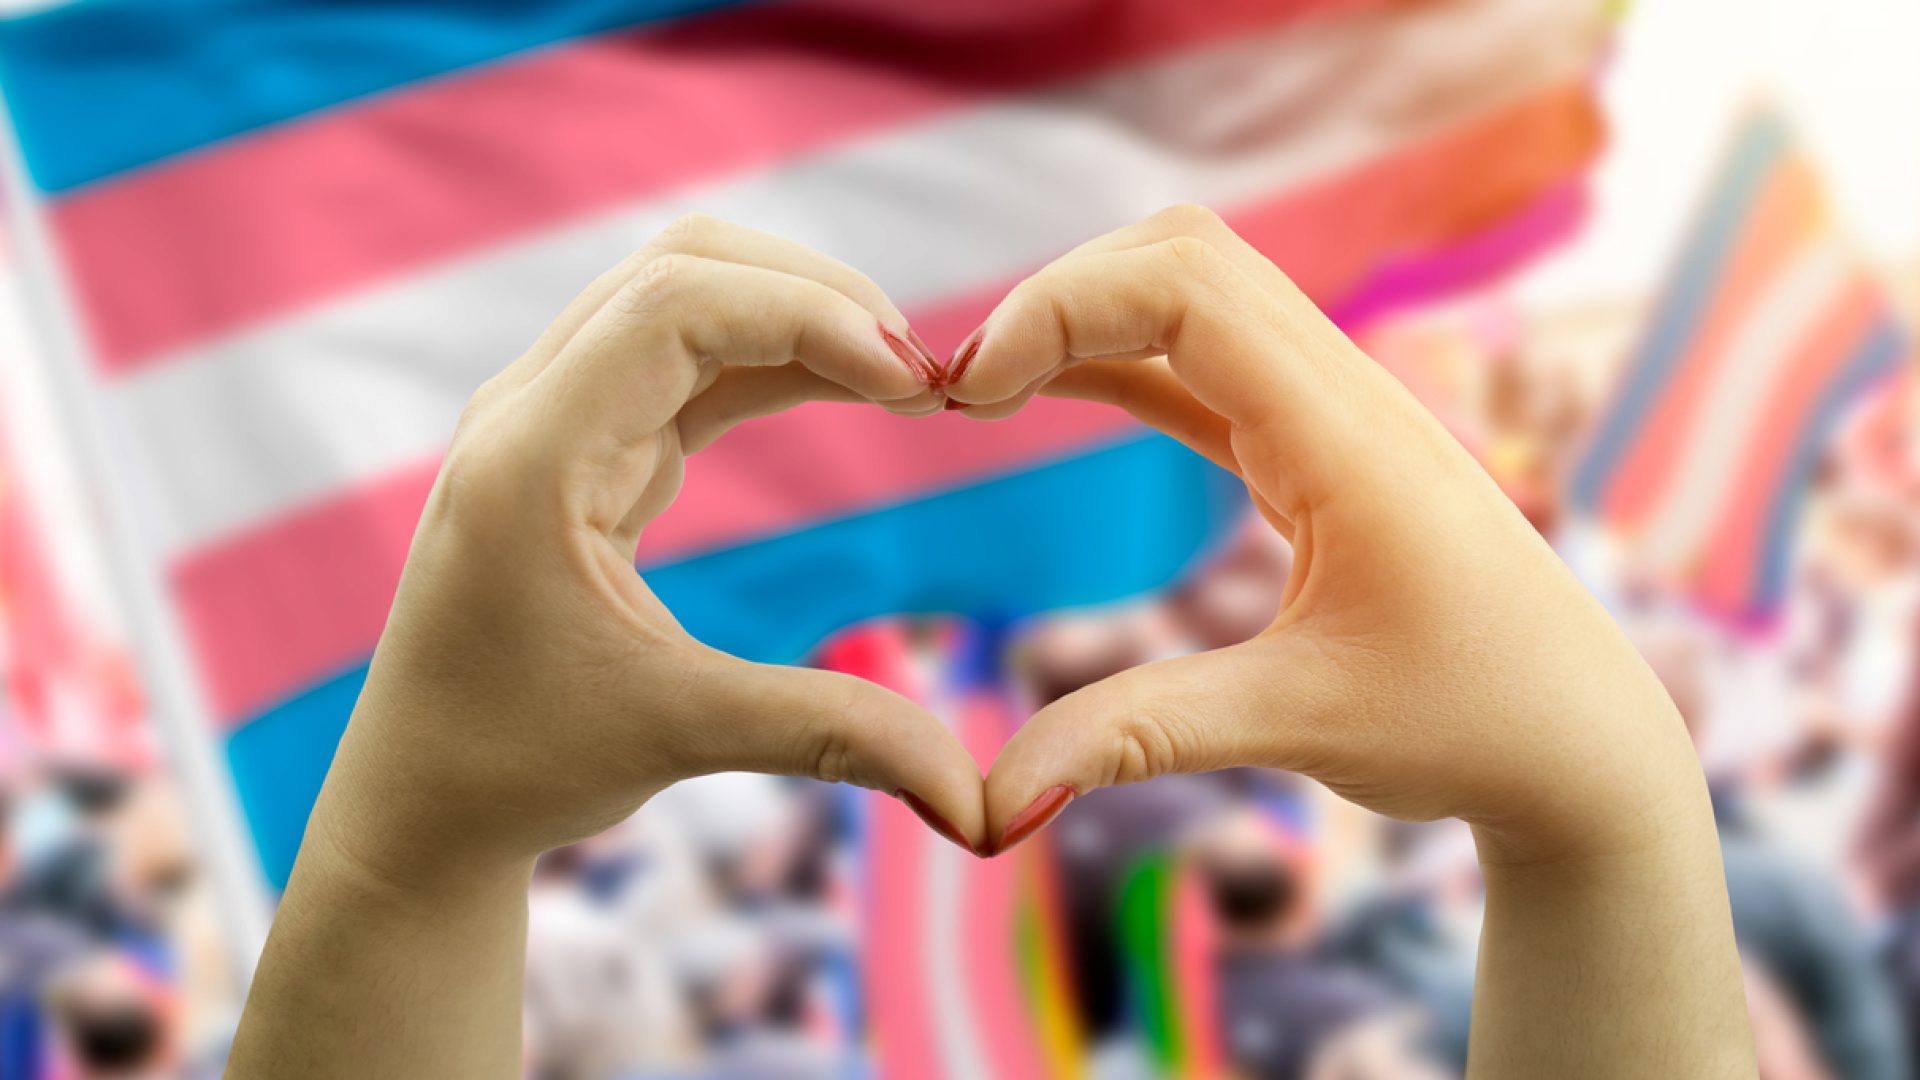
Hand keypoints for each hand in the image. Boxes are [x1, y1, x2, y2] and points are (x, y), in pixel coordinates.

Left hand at [315, 215, 987, 892]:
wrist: (419, 802)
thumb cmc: (519, 765)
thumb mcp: (682, 736)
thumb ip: (834, 734)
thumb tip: (978, 798)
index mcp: (532, 455)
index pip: (677, 305)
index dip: (810, 315)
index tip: (915, 383)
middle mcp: (531, 411)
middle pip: (684, 268)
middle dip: (816, 296)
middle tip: (924, 374)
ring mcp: (551, 419)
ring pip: (686, 299)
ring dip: (799, 319)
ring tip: (904, 382)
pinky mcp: (581, 446)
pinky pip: (685, 361)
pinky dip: (774, 360)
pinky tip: (851, 389)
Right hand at [948, 205, 1698, 864]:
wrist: (1582, 742)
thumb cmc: (1472, 725)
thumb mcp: (1298, 725)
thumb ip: (1139, 737)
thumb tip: (991, 804)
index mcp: (1346, 435)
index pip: (1187, 288)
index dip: (1060, 306)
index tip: (970, 392)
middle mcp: (1346, 394)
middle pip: (1185, 256)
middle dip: (1060, 293)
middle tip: (961, 386)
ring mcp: (1337, 413)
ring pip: (1198, 294)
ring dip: (1089, 316)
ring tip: (985, 388)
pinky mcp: (1322, 450)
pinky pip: (1209, 365)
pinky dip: (1123, 361)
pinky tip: (1053, 389)